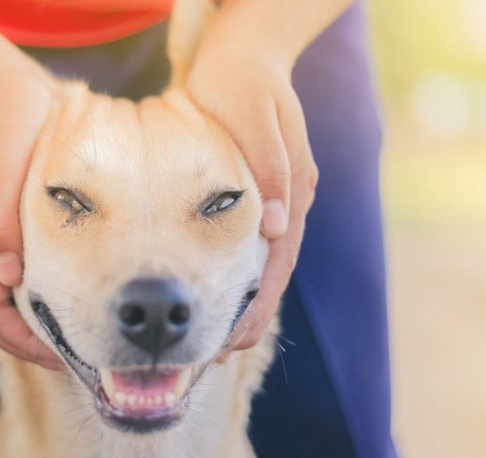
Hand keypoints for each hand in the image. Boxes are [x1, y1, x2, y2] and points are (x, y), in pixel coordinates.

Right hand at [0, 60, 63, 369]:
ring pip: (10, 300)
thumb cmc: (3, 114)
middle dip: (35, 344)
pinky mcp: (7, 223)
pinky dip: (44, 296)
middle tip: (86, 353)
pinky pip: (21, 274)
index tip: (67, 356)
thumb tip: (9, 272)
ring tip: (85, 332)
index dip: (25, 342)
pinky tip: (77, 293)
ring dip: (40, 324)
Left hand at [187, 44, 317, 349]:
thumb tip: (278, 228)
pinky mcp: (258, 193)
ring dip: (238, 302)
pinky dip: (231, 275)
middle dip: (247, 316)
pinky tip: (212, 293)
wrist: (246, 55)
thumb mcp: (258, 119)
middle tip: (217, 356)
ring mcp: (275, 199)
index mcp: (291, 190)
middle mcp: (287, 201)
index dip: (256, 304)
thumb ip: (272, 171)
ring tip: (213, 339)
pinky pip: (246, 245)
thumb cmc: (243, 85)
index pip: (277, 262)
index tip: (233, 340)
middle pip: (270, 272)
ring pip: (259, 263)